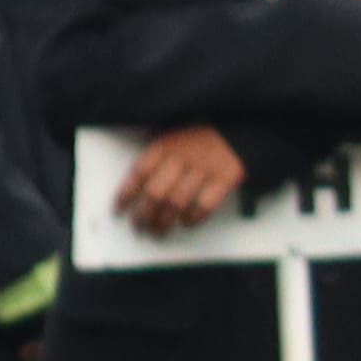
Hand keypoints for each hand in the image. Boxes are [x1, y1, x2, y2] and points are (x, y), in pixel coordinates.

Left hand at [117, 124, 244, 233]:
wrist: (241, 128)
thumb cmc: (202, 136)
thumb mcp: (174, 134)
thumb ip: (156, 154)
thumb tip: (133, 181)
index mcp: (167, 144)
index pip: (139, 172)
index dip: (126, 194)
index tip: (119, 209)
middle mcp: (184, 157)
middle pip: (156, 193)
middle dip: (143, 215)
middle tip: (139, 227)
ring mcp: (205, 168)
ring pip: (177, 203)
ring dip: (164, 222)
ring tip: (157, 231)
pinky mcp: (226, 178)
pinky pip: (206, 205)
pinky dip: (194, 218)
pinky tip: (186, 222)